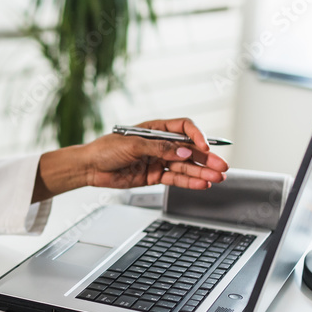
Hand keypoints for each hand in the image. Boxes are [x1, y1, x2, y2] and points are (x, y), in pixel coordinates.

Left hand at [82, 117, 228, 189]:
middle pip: (189, 149)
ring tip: (218, 178)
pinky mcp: (154, 175)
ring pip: (185, 166)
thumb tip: (184, 151)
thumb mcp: (132, 145)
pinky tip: (202, 184)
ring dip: (201, 172)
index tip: (204, 146)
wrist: (89, 168)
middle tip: (221, 166)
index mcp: (155, 129)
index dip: (196, 135)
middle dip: (206, 158)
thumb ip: (159, 148)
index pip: (183, 128)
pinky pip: (175, 179)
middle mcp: (160, 144)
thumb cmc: (105, 149)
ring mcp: (158, 160)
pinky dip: (189, 182)